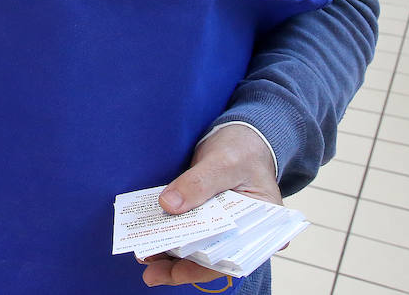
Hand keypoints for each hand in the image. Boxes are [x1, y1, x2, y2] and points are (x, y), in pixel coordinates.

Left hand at [140, 124, 281, 286]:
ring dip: (171, 256)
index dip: (206, 267)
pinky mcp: (206, 218)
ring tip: (145, 259)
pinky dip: (170, 237)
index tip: (179, 268)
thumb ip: (199, 183)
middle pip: (213, 258)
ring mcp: (224, 228)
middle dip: (182, 267)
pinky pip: (188, 232)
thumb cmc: (242, 149)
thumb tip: (168, 205)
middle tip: (151, 272)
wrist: (240, 136)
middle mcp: (244, 235)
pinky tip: (150, 240)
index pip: (235, 257)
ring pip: (198, 250)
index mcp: (263, 228)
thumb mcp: (224, 162)